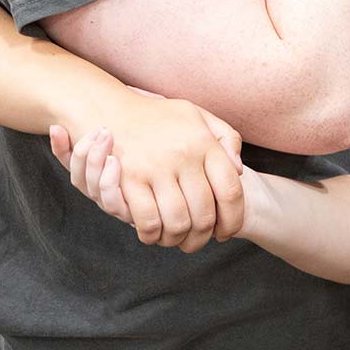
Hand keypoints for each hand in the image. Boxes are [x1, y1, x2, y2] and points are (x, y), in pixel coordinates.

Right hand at [44, 87, 245, 249]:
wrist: (110, 107)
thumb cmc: (159, 117)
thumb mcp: (197, 116)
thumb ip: (225, 138)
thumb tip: (238, 171)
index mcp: (204, 142)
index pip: (231, 191)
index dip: (233, 219)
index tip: (226, 231)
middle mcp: (183, 155)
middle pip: (205, 214)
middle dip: (204, 237)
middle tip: (199, 242)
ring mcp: (155, 167)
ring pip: (178, 222)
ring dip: (179, 240)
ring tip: (178, 241)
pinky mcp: (128, 179)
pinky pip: (148, 221)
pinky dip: (153, 235)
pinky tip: (155, 234)